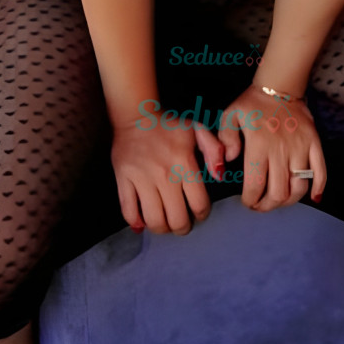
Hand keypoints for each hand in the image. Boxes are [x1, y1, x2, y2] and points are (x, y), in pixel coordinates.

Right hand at [110, 116, 225, 234]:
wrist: (135, 116)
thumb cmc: (169, 125)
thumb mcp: (197, 129)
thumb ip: (214, 150)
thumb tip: (220, 176)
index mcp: (184, 163)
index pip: (199, 204)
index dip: (202, 215)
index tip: (199, 213)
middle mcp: (164, 174)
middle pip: (177, 219)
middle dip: (182, 228)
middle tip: (182, 223)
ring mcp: (142, 179)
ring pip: (154, 219)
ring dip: (162, 228)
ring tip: (165, 223)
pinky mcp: (123, 180)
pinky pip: (128, 210)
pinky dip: (136, 222)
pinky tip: (143, 222)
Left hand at [216, 84, 326, 211]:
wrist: (279, 86)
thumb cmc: (252, 104)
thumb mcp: (230, 116)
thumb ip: (225, 139)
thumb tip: (229, 161)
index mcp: (259, 145)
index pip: (256, 185)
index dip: (251, 200)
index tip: (247, 203)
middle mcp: (281, 150)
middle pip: (278, 192)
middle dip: (268, 206)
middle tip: (261, 206)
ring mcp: (301, 148)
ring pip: (299, 187)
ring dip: (289, 201)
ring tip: (279, 201)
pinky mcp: (314, 144)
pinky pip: (320, 171)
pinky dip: (319, 188)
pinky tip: (313, 198)